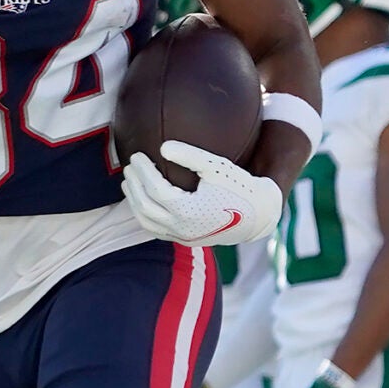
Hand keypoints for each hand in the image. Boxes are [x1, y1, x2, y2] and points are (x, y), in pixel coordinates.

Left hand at [122, 141, 285, 245]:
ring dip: (134, 202)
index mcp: (188, 211)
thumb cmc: (240, 187)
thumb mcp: (218, 167)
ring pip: (146, 222)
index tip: (136, 155)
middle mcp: (182, 228)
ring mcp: (182, 237)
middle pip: (144, 206)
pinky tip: (142, 200)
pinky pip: (156, 230)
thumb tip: (162, 146)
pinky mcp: (185, 240)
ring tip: (129, 182)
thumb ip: (191, 156)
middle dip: (133, 185)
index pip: (154, 189)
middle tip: (129, 166)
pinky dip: (144, 215)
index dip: (142, 170)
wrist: (259, 216)